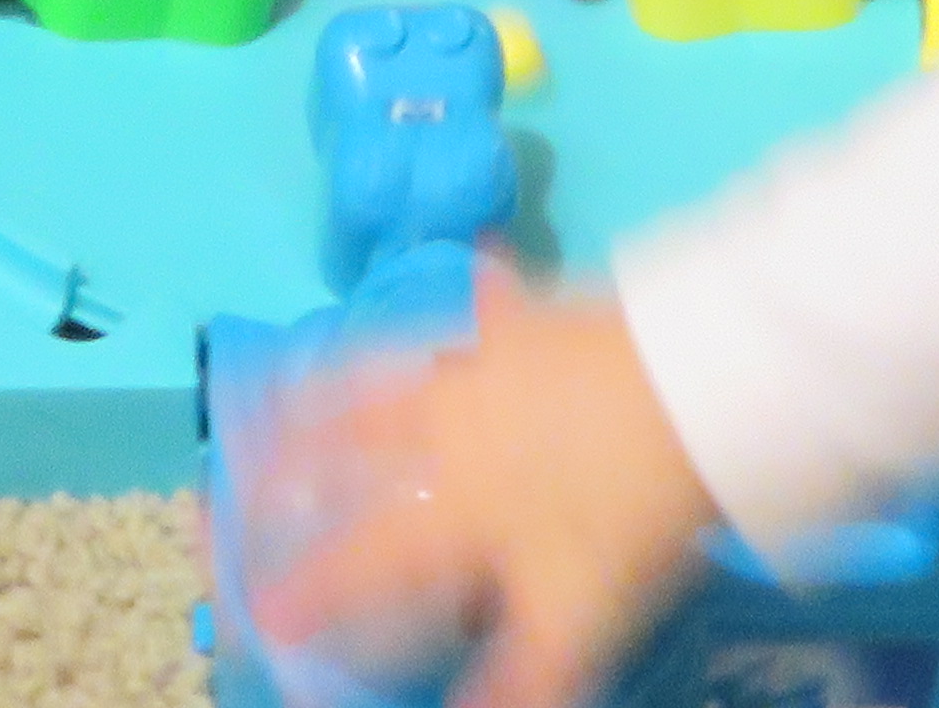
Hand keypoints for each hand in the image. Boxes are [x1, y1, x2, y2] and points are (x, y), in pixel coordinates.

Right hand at [251, 266, 713, 707]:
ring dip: (345, 377)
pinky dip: (482, 295)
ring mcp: (490, 363)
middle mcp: (448, 427)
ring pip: (398, 370)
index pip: (362, 559)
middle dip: (292, 460)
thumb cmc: (625, 509)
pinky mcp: (541, 320)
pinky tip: (480, 271)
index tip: (259, 610)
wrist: (691, 384)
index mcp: (450, 504)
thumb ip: (518, 677)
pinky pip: (496, 302)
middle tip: (247, 466)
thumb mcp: (575, 614)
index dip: (311, 588)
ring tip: (303, 377)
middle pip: (354, 442)